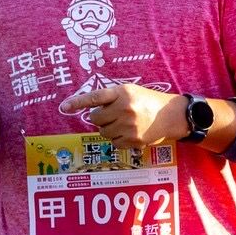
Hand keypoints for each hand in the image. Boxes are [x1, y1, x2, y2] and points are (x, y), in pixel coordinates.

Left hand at [58, 81, 180, 146]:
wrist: (171, 115)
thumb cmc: (148, 101)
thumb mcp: (131, 91)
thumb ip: (111, 98)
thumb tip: (90, 110)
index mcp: (122, 93)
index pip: (95, 97)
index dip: (78, 102)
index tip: (64, 106)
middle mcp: (124, 108)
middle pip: (95, 118)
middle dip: (101, 118)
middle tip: (113, 115)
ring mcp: (129, 126)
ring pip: (103, 132)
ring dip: (108, 129)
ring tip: (123, 123)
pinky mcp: (133, 140)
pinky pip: (113, 143)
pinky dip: (117, 139)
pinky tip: (129, 132)